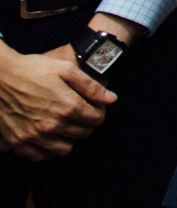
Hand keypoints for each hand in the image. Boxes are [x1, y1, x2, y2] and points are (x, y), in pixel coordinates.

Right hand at [0, 43, 114, 159]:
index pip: (96, 120)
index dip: (99, 112)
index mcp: (67, 107)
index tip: (94, 107)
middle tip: (80, 115)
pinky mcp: (17, 141)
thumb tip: (112, 99)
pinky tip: (47, 136)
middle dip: (86, 124)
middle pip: (82, 135)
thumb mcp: (66, 69)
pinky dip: (46, 149)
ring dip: (68, 139)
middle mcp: (52, 126)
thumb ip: (91, 86)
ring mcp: (33, 136)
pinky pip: (39, 156)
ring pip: (63, 149)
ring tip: (65, 126)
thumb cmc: (33, 69)